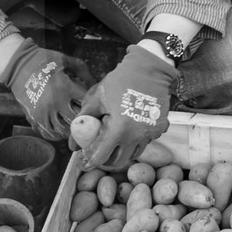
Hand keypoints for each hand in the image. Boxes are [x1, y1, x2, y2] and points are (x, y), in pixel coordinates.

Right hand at [0, 38, 88, 140]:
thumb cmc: (43, 60)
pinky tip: (60, 131)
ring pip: (62, 131)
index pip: (85, 103)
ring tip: (73, 126)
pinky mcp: (33, 117)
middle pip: (76, 120)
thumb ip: (81, 69)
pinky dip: (56, 134)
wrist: (17, 64)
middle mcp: (55, 103)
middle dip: (82, 119)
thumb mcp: (64, 59)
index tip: (92, 104)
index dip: (91, 104)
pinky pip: (48, 133)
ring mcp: (43, 112)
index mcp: (65, 88)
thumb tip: (93, 81)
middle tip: (86, 119)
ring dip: (70, 129)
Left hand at [77, 44, 174, 169]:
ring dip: (122, 153)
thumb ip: (83, 120)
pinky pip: (145, 142)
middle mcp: (135, 136)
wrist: (150, 69)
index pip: (100, 156)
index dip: (89, 162)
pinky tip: (130, 131)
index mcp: (118, 129)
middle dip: (106, 160)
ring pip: (133, 154)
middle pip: (118, 161)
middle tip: (99, 154)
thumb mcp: (97, 98)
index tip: (84, 162)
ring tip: (114, 144)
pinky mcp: (159, 129)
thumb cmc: (120, 81)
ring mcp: (150, 134)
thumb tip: (72, 144)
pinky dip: (136, 142)